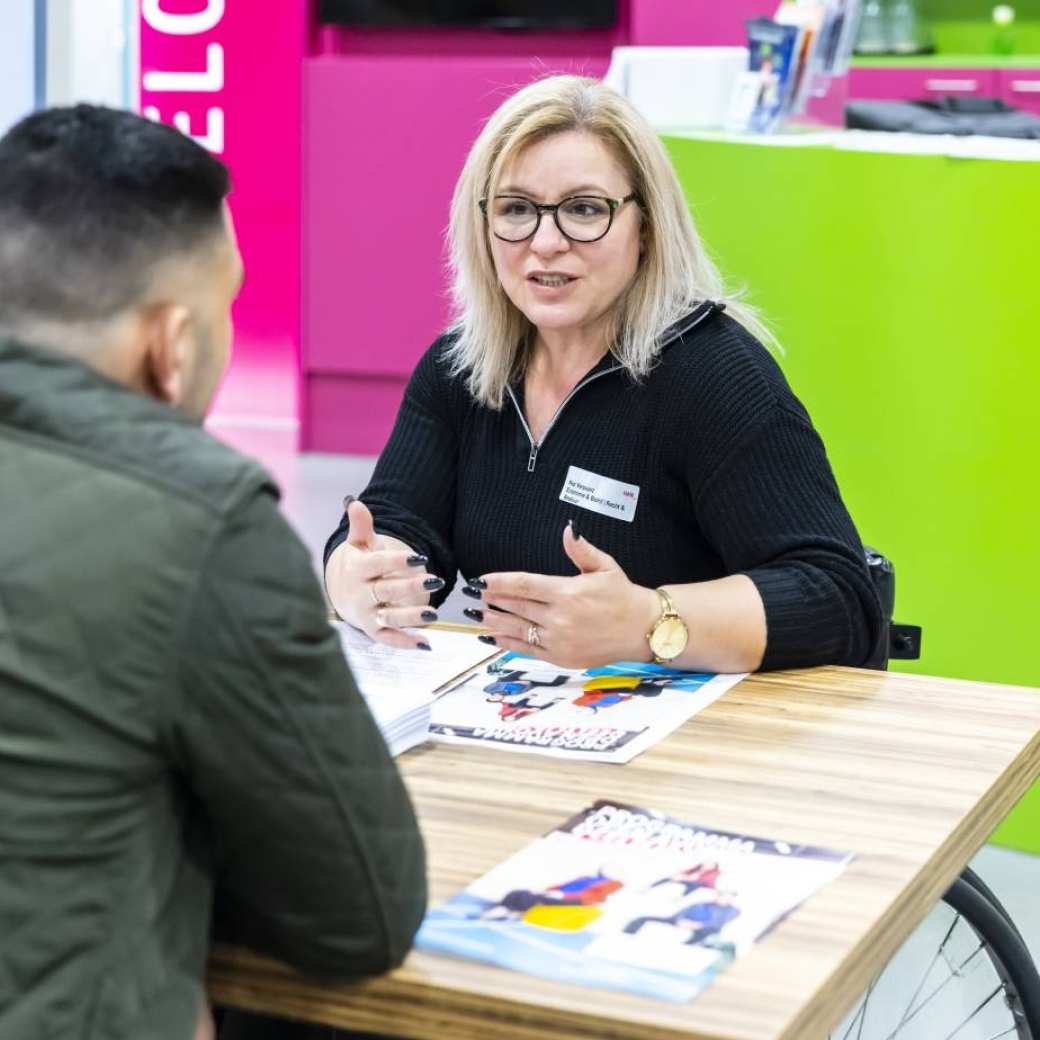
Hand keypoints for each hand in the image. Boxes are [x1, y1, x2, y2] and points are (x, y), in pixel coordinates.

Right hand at [324, 499, 444, 649]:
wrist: (343, 593)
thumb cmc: (360, 564)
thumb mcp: (360, 544)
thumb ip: (361, 526)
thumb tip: (356, 503)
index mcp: (358, 569)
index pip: (378, 564)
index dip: (398, 561)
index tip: (420, 557)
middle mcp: (361, 594)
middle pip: (386, 591)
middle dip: (410, 587)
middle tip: (436, 580)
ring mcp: (366, 614)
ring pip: (389, 617)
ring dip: (411, 617)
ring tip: (434, 614)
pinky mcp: (373, 631)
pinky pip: (389, 639)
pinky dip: (405, 643)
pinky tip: (426, 644)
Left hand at [471, 521, 658, 668]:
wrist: (643, 629)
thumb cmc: (623, 596)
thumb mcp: (605, 567)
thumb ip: (581, 550)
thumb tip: (568, 530)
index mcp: (567, 592)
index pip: (524, 585)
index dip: (499, 582)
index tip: (481, 580)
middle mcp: (560, 617)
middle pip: (515, 606)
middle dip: (491, 599)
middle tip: (472, 594)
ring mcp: (559, 640)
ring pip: (517, 629)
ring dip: (494, 621)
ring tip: (476, 615)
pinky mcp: (561, 657)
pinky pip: (527, 650)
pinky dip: (507, 643)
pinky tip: (493, 636)